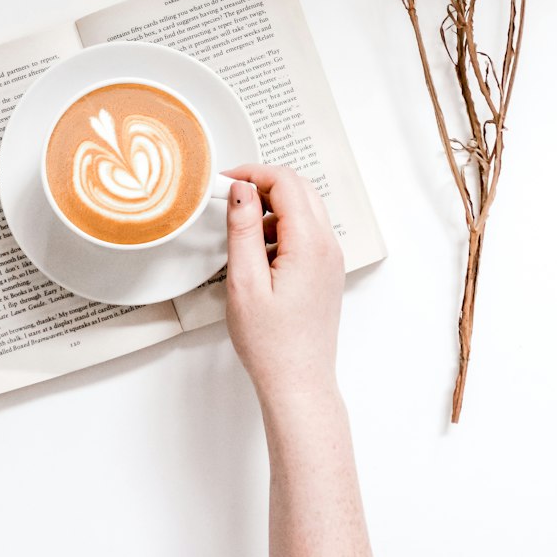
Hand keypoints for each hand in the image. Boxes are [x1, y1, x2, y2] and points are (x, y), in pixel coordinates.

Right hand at [223, 163, 344, 410]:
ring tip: (242, 235)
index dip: (253, 173)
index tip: (225, 181)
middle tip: (231, 199)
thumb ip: (242, 229)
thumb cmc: (270, 343)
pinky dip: (281, 228)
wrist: (298, 383)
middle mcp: (328, 246)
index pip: (286, 182)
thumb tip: (242, 190)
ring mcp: (331, 258)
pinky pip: (306, 232)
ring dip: (273, 207)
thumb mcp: (245, 282)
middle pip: (299, 188)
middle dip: (264, 185)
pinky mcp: (326, 271)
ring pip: (304, 208)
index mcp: (310, 244)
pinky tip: (259, 255)